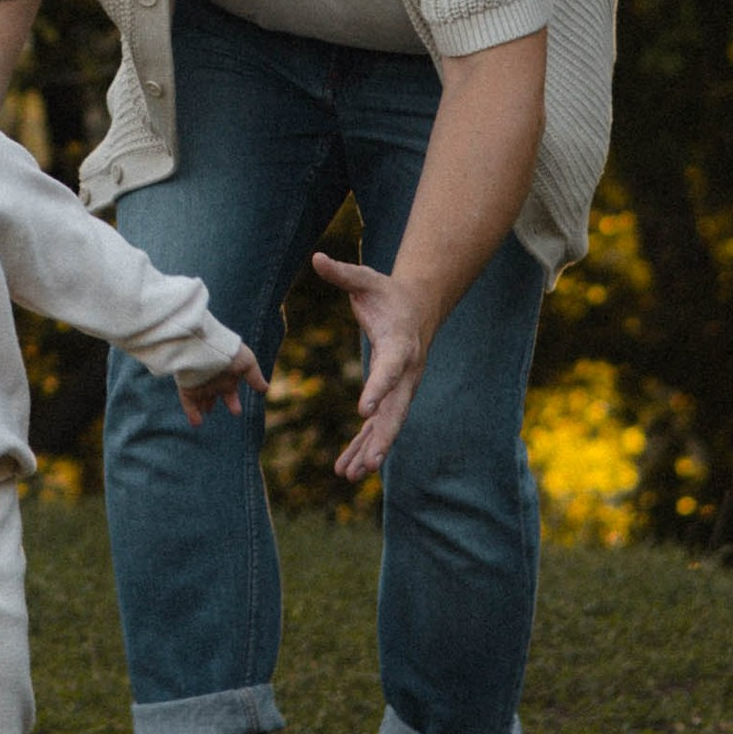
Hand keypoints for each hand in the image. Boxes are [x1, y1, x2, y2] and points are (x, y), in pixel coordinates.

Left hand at [178, 343, 268, 426]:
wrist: (205, 347)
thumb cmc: (228, 353)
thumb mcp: (247, 363)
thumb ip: (255, 376)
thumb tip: (266, 388)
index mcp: (227, 377)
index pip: (230, 394)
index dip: (233, 403)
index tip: (236, 411)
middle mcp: (213, 381)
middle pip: (213, 396)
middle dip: (215, 402)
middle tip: (213, 412)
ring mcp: (199, 385)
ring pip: (200, 400)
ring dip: (203, 407)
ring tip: (206, 412)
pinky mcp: (187, 388)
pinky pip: (189, 404)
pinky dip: (193, 414)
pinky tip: (197, 423)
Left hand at [311, 251, 431, 481]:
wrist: (416, 308)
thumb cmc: (386, 293)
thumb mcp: (365, 280)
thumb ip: (342, 273)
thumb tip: (316, 258)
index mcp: (400, 344)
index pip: (390, 369)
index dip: (377, 389)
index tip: (363, 409)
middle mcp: (406, 373)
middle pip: (396, 410)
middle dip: (382, 438)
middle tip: (369, 463)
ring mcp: (402, 389)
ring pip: (388, 427)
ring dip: (370, 451)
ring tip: (349, 475)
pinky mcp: (392, 398)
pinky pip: (379, 427)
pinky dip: (364, 446)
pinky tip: (347, 468)